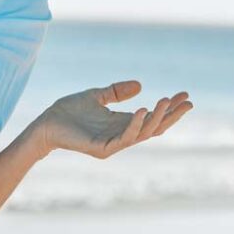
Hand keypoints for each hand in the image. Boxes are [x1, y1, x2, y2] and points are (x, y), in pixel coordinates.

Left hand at [36, 80, 192, 158]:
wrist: (46, 122)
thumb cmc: (69, 111)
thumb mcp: (97, 96)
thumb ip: (116, 91)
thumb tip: (141, 85)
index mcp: (122, 123)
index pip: (152, 117)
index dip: (169, 108)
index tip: (185, 95)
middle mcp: (121, 135)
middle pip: (154, 127)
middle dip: (171, 115)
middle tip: (187, 102)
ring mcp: (113, 143)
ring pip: (142, 133)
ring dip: (156, 118)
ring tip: (166, 101)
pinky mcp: (102, 148)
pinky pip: (123, 138)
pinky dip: (134, 125)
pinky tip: (142, 110)